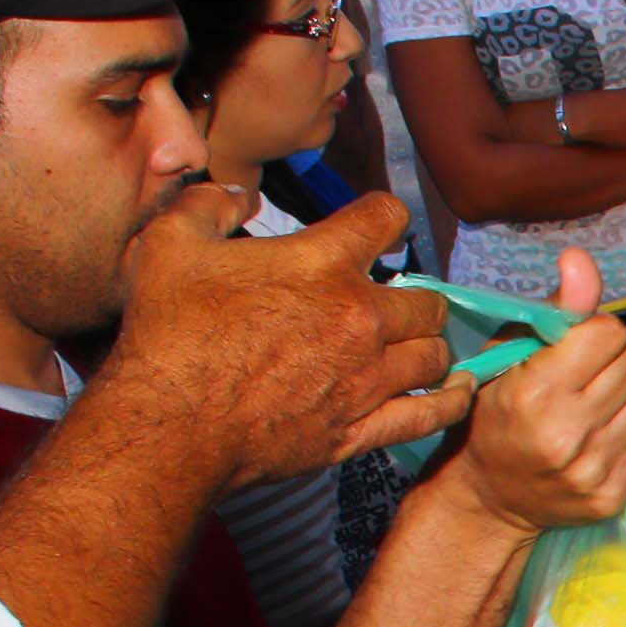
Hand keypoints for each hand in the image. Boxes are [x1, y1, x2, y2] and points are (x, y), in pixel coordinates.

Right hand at [99, 186, 464, 488]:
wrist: (171, 424)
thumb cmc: (170, 332)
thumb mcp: (170, 244)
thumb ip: (210, 205)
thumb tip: (238, 197)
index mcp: (322, 262)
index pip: (385, 218)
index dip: (384, 217)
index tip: (377, 228)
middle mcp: (360, 318)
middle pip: (427, 300)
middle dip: (415, 298)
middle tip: (393, 305)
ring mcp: (367, 378)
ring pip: (435, 356)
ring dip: (427, 347)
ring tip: (412, 348)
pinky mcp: (363, 429)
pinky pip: (429, 415)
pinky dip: (448, 402)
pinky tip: (455, 393)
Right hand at [443, 248, 625, 538]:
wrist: (489, 496)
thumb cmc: (497, 412)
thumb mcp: (510, 352)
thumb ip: (555, 308)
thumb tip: (581, 258)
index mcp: (537, 390)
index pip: (609, 333)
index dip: (597, 333)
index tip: (579, 347)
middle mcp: (568, 432)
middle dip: (614, 361)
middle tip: (587, 378)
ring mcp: (594, 469)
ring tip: (597, 406)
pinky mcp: (614, 496)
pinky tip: (608, 434)